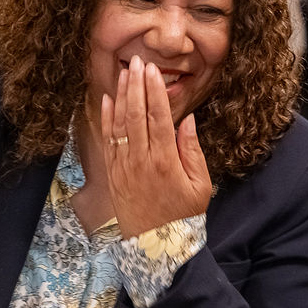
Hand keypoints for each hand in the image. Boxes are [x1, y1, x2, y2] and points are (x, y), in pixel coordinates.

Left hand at [101, 55, 211, 237]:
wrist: (156, 245)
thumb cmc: (184, 214)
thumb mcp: (200, 184)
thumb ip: (192, 150)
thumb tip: (188, 120)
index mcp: (165, 162)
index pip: (158, 118)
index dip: (154, 91)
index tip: (152, 70)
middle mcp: (141, 160)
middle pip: (136, 115)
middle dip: (136, 86)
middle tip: (136, 61)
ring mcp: (124, 167)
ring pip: (120, 124)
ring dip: (121, 96)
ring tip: (123, 73)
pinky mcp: (113, 173)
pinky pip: (108, 141)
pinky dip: (107, 119)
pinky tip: (108, 99)